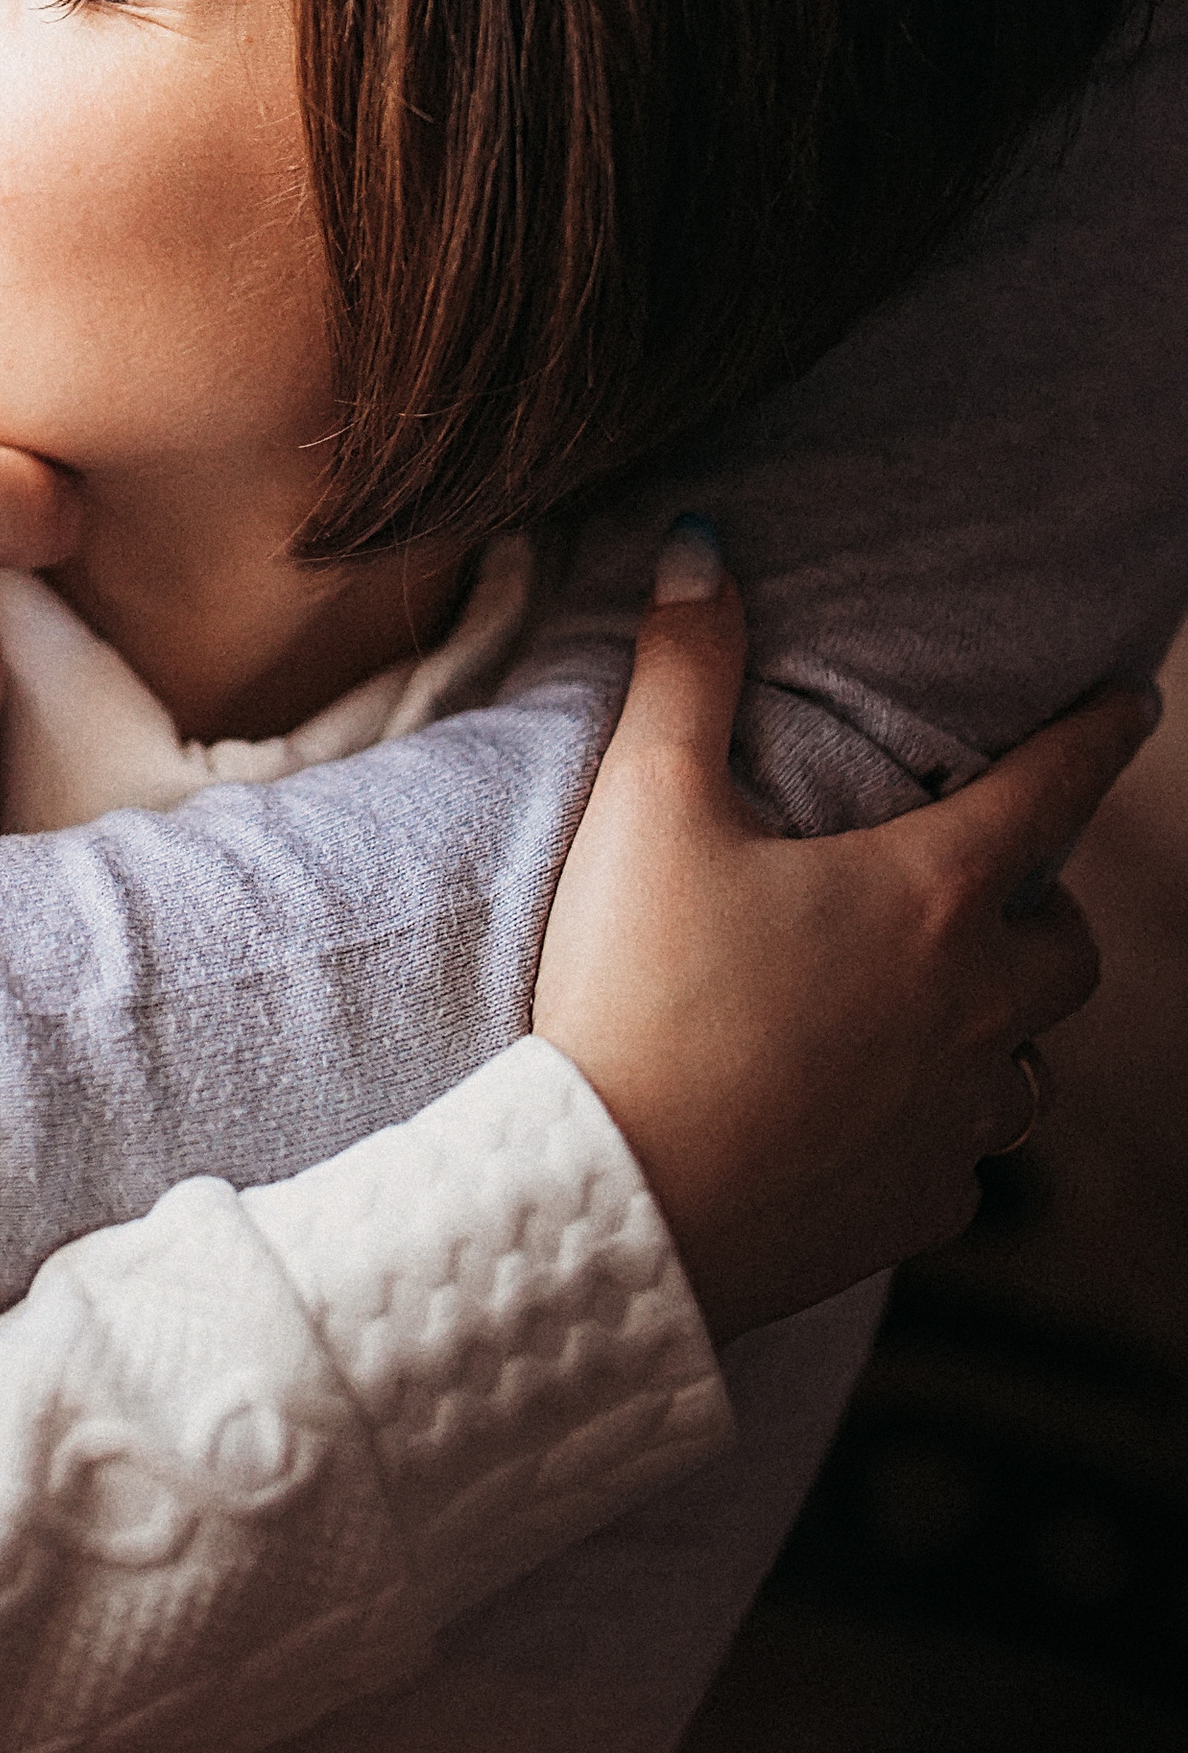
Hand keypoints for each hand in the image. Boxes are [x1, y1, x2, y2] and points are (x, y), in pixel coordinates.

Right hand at [533, 542, 1151, 1344]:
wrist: (620, 1201)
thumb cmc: (638, 992)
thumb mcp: (647, 806)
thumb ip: (685, 667)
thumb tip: (701, 543)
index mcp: (931, 896)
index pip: (1051, 789)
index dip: (1097, 733)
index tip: (1133, 699)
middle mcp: (976, 1008)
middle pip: (1068, 945)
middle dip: (1042, 904)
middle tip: (987, 880)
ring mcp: (956, 1121)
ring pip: (1030, 1063)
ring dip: (999, 1025)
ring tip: (930, 1005)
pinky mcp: (916, 1209)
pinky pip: (964, 1159)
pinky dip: (936, 1127)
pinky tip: (869, 1115)